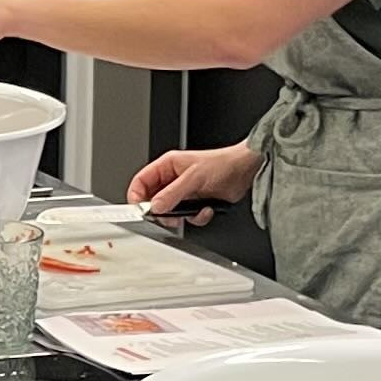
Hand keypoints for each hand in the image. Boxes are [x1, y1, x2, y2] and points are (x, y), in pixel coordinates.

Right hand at [129, 140, 254, 224]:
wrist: (244, 171)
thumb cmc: (221, 164)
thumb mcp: (193, 178)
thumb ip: (172, 194)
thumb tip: (155, 206)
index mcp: (167, 166)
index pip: (141, 182)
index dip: (137, 196)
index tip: (139, 210)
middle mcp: (173, 179)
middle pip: (153, 200)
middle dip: (161, 210)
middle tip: (168, 214)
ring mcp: (184, 192)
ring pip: (169, 211)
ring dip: (181, 216)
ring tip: (191, 210)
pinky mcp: (195, 203)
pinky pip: (186, 217)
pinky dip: (196, 217)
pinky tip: (205, 208)